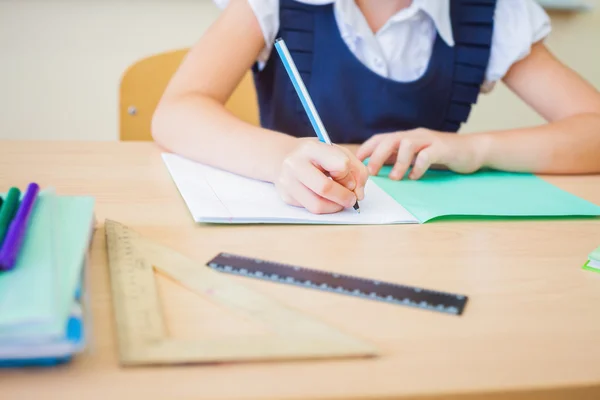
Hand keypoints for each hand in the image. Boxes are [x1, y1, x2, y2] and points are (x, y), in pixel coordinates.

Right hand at [275, 139, 368, 213]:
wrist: (284, 158)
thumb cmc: (317, 155)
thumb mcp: (339, 152)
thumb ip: (356, 170)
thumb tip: (359, 195)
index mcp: (311, 148)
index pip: (340, 165)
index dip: (348, 174)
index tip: (347, 176)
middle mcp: (295, 164)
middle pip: (325, 188)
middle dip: (344, 197)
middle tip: (352, 199)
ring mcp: (287, 182)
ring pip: (317, 205)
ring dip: (335, 207)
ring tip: (340, 201)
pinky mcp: (286, 197)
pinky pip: (311, 210)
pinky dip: (325, 208)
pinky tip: (326, 199)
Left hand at [356, 128, 485, 179]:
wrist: (473, 150)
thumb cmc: (442, 154)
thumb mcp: (416, 155)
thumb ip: (399, 158)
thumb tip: (376, 166)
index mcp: (407, 137)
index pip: (382, 138)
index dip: (368, 147)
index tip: (357, 160)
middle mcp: (416, 135)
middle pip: (391, 139)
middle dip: (378, 155)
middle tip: (371, 172)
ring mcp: (430, 140)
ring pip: (407, 144)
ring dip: (398, 162)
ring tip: (396, 178)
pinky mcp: (443, 148)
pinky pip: (427, 155)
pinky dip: (419, 166)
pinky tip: (415, 177)